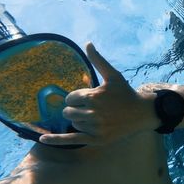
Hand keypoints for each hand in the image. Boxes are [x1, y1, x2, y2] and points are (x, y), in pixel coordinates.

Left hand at [39, 43, 159, 145]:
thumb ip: (98, 60)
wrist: (141, 113)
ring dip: (80, 120)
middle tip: (90, 108)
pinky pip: (71, 139)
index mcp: (93, 96)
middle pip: (68, 112)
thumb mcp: (113, 75)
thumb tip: (88, 43)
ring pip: (73, 124)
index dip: (76, 98)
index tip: (88, 99)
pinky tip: (42, 139)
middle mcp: (93, 113)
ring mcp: (95, 128)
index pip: (70, 98)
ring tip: (96, 117)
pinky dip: (56, 140)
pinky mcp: (97, 140)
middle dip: (75, 109)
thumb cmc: (125, 93)